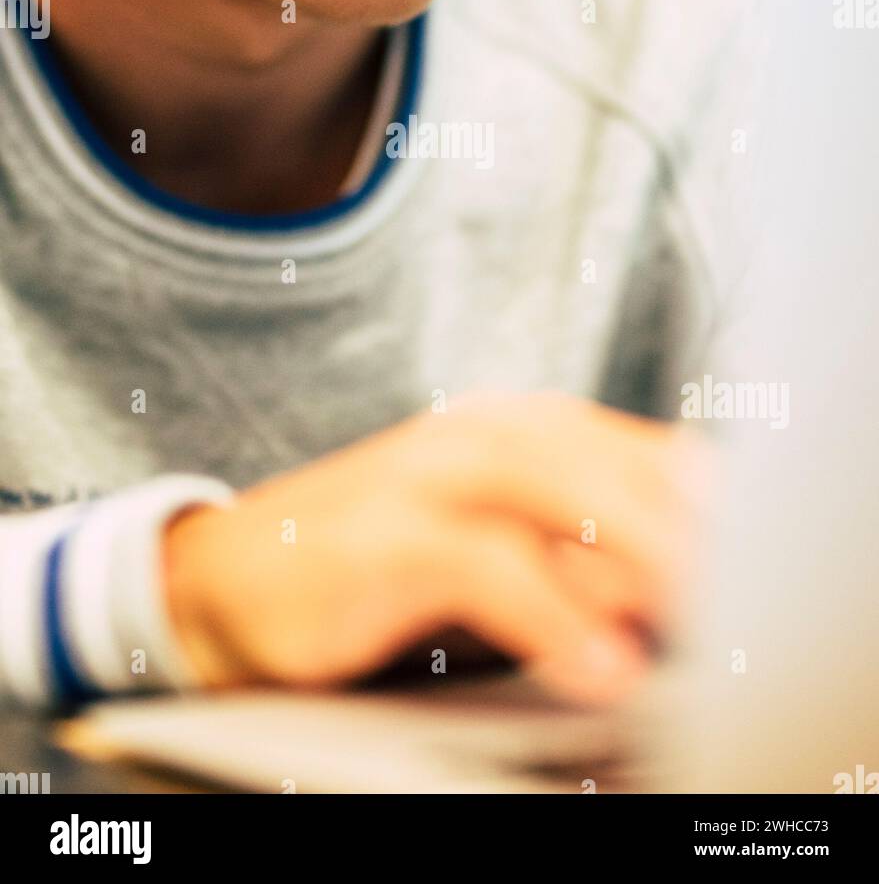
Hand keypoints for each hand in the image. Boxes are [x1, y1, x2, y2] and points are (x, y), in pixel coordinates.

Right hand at [162, 391, 709, 704]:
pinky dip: (552, 616)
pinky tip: (598, 665)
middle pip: (608, 460)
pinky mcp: (381, 539)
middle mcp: (473, 434)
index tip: (752, 550)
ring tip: (696, 613)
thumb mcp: (488, 536)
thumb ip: (575, 543)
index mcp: (508, 425)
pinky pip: (487, 568)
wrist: (231, 573)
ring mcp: (425, 476)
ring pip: (558, 492)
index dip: (698, 495)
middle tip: (741, 584)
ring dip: (638, 555)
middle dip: (685, 523)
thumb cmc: (377, 555)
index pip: (630, 445)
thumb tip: (678, 577)